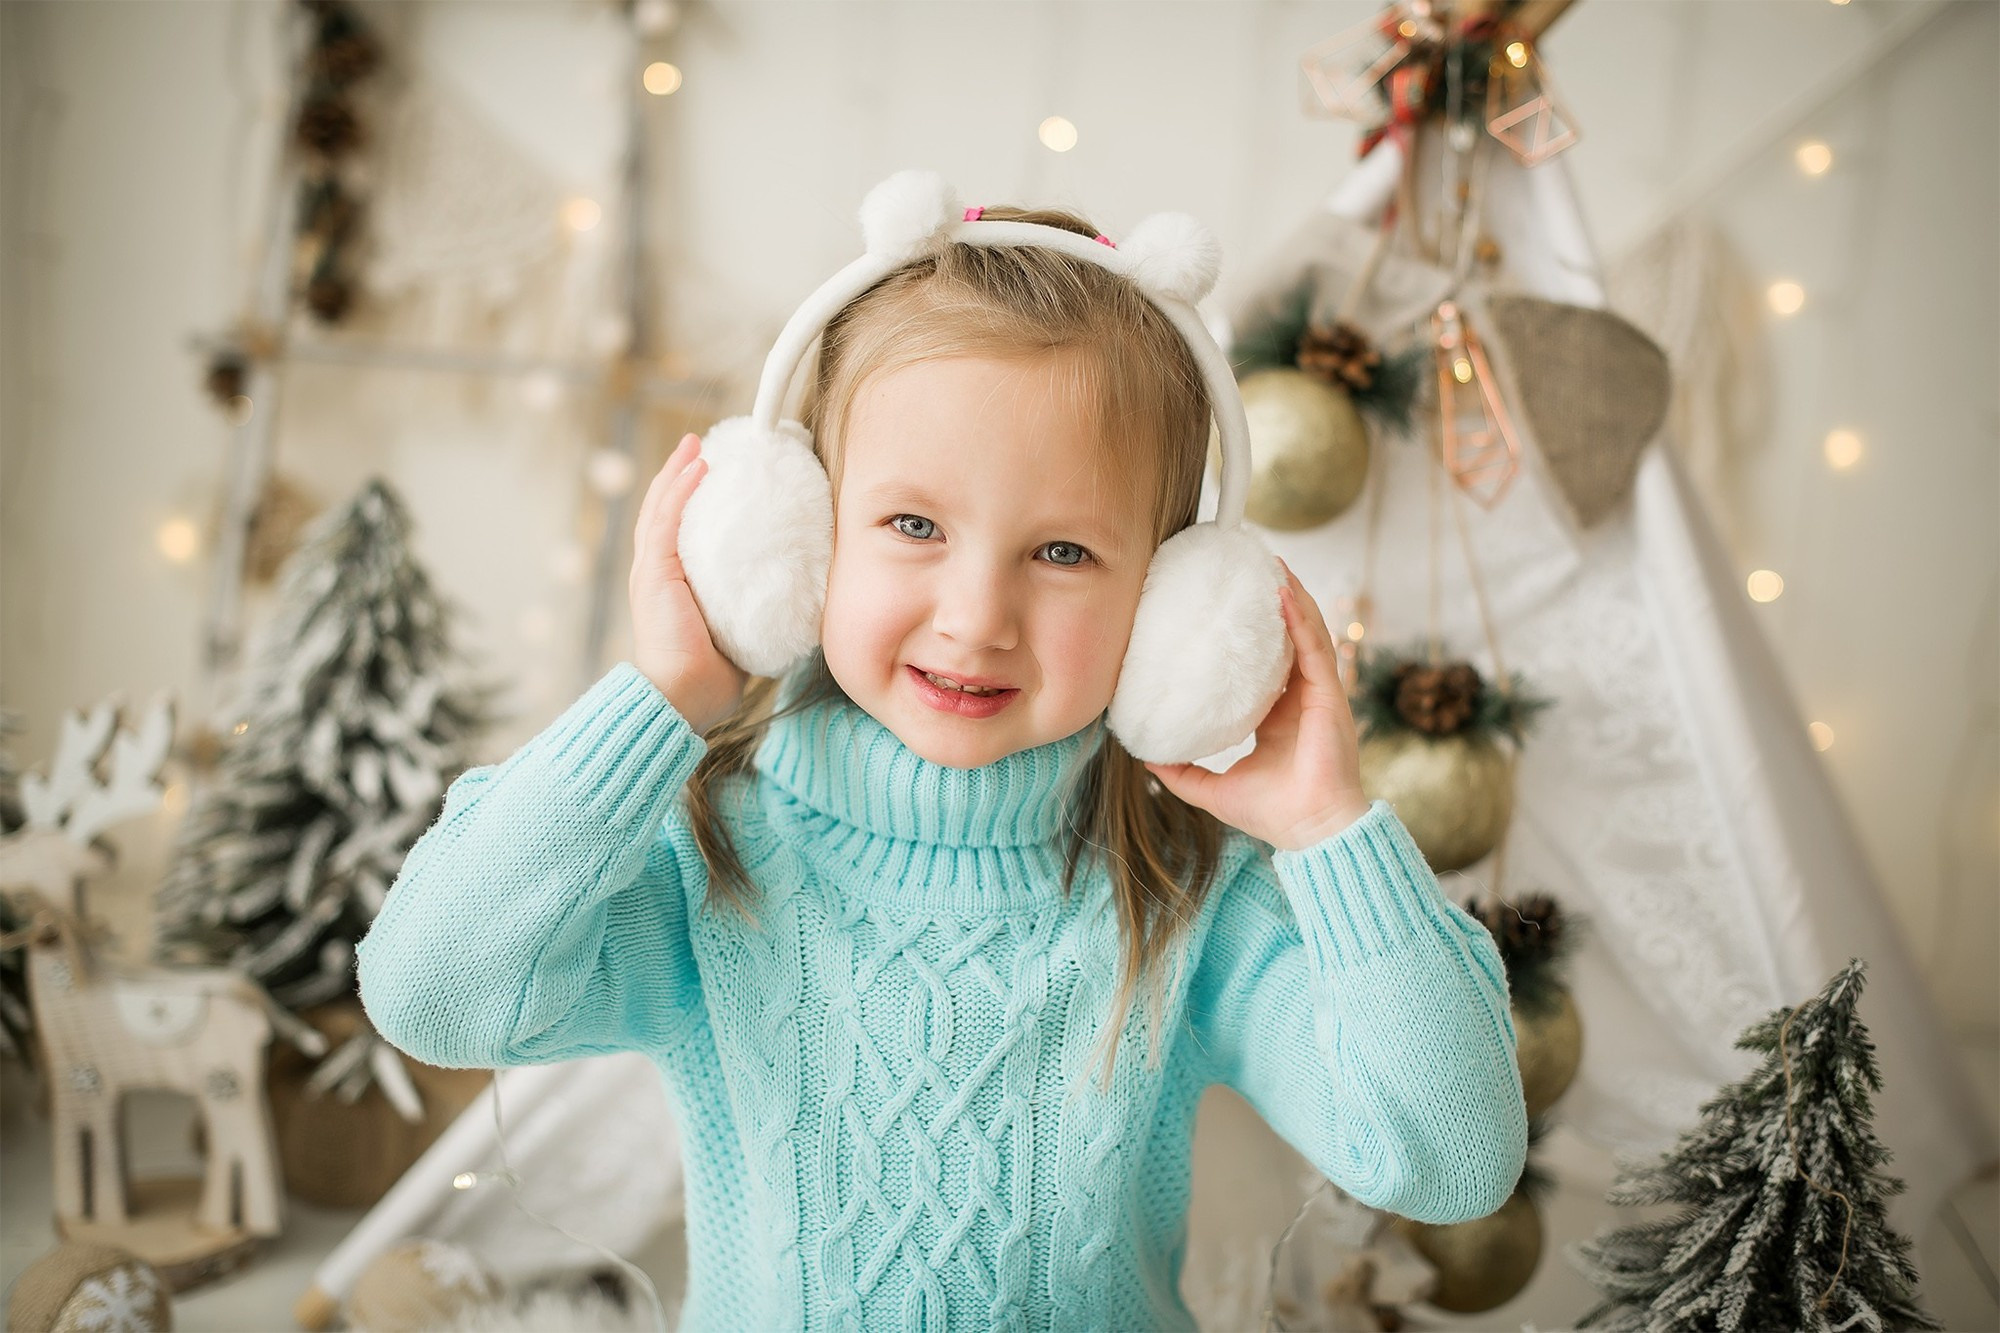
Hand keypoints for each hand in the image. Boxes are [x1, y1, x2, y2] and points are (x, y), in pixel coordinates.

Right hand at [629, 433, 746, 734]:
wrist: (682, 697)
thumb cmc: (714, 676)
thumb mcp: (743, 629)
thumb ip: (759, 609)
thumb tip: (801, 600)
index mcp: (674, 584)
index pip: (678, 530)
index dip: (690, 499)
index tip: (714, 474)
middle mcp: (658, 572)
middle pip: (665, 510)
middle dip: (681, 475)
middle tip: (702, 446)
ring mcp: (653, 571)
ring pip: (662, 508)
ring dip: (678, 472)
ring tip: (697, 445)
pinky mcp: (655, 574)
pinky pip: (666, 522)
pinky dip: (679, 491)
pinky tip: (696, 468)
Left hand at [1143, 559, 1371, 850]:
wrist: (1311, 832)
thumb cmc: (1273, 814)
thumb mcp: (1212, 789)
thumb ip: (1180, 772)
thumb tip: (1142, 754)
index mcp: (1279, 717)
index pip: (1265, 664)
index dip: (1252, 634)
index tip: (1228, 608)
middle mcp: (1302, 700)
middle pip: (1291, 637)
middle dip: (1277, 601)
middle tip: (1252, 569)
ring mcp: (1319, 695)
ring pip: (1307, 633)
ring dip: (1292, 596)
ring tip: (1271, 565)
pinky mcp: (1330, 696)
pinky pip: (1314, 648)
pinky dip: (1300, 619)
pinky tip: (1283, 594)